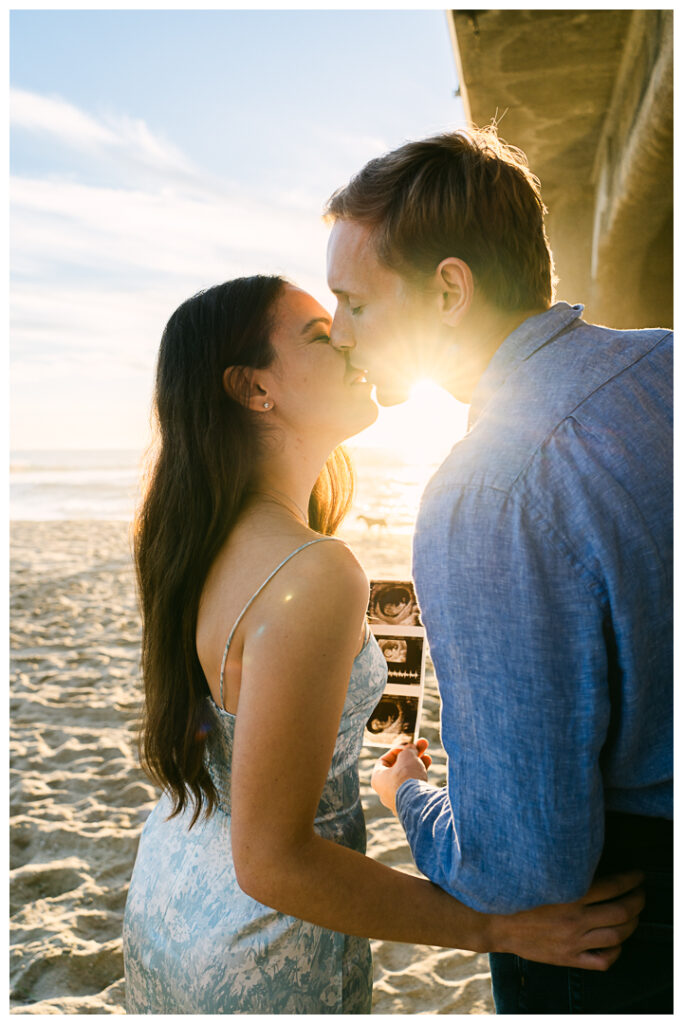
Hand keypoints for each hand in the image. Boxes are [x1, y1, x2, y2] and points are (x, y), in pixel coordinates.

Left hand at [371, 739, 431, 814]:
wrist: (418, 804)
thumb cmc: (407, 778)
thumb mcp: (407, 756)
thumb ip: (408, 750)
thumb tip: (412, 748)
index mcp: (377, 779)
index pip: (385, 760)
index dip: (397, 750)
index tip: (408, 745)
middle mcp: (384, 792)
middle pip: (398, 768)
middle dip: (411, 756)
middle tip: (423, 746)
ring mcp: (397, 801)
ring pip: (407, 779)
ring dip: (417, 766)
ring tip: (428, 758)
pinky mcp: (409, 807)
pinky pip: (413, 790)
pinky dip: (420, 779)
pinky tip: (427, 772)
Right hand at [491, 870, 645, 969]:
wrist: (495, 922)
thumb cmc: (516, 893)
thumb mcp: (541, 875)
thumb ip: (566, 870)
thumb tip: (588, 858)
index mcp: (569, 895)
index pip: (613, 886)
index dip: (631, 880)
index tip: (638, 876)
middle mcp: (575, 919)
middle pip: (621, 912)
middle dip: (638, 901)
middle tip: (641, 894)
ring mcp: (574, 941)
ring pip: (618, 936)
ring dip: (632, 924)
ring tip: (634, 916)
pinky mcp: (568, 958)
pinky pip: (603, 960)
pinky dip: (617, 952)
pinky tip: (617, 943)